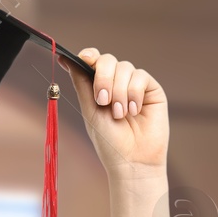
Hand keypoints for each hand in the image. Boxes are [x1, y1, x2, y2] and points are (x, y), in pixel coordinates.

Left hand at [68, 48, 168, 176]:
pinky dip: (134, 93)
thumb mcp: (90, 110)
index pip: (94, 61)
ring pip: (125, 68)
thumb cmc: (109, 141)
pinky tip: (134, 111)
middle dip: (104, 78)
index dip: (89, 55)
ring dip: (119, 91)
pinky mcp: (151, 90)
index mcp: (98, 87)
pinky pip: (141, 77)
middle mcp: (116, 83)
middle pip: (108, 60)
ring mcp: (134, 85)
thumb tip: (65, 58)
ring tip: (120, 114)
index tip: (85, 59)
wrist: (132, 160)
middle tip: (103, 101)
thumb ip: (81, 83)